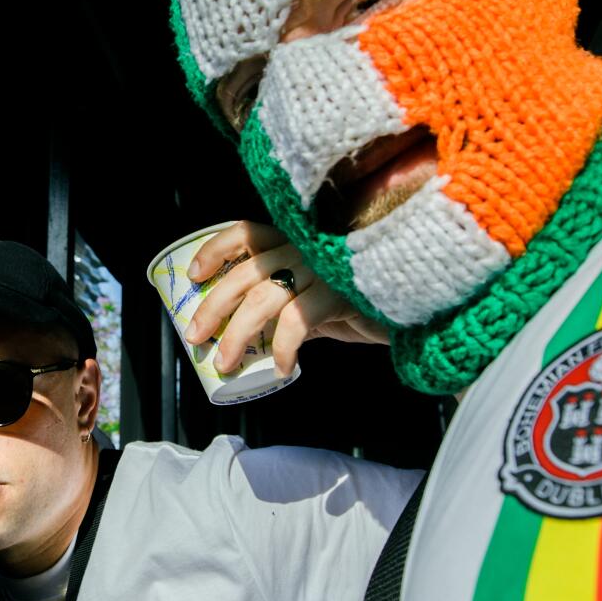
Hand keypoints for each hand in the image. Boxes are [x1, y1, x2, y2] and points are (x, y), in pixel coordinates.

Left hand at [181, 220, 389, 376]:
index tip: (194, 276)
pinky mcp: (339, 293)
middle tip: (196, 337)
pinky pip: (297, 321)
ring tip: (225, 362)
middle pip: (246, 272)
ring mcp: (322, 268)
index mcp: (294, 242)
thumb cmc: (356, 305)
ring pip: (263, 297)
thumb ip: (283, 304)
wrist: (407, 314)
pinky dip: (284, 348)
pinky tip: (282, 368)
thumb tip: (241, 331)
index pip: (246, 232)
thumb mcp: (312, 299)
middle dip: (213, 306)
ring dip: (237, 333)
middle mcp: (304, 248)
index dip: (215, 250)